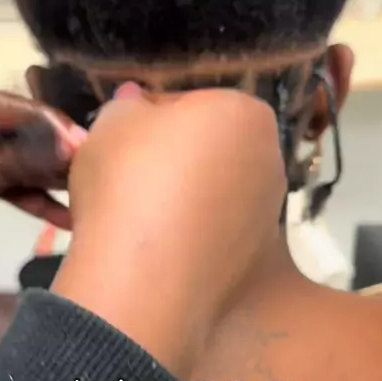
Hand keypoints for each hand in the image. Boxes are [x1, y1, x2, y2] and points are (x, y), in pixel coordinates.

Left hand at [0, 86, 86, 251]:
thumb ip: (8, 160)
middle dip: (46, 148)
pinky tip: (61, 216)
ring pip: (5, 158)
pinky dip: (25, 198)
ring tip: (82, 190)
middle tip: (87, 164)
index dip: (39, 119)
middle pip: (4, 128)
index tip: (76, 138)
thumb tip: (63, 144)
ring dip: (42, 177)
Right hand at [53, 84, 285, 376]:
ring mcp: (266, 215)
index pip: (189, 103)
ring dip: (182, 199)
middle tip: (127, 179)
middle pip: (209, 149)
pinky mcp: (252, 261)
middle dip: (173, 159)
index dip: (148, 121)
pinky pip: (213, 235)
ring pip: (213, 194)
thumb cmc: (128, 180)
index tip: (122, 143)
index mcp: (245, 113)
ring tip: (137, 218)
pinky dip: (189, 237)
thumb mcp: (111, 123)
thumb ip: (127, 105)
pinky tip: (156, 249)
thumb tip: (135, 102)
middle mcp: (270, 160)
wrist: (141, 278)